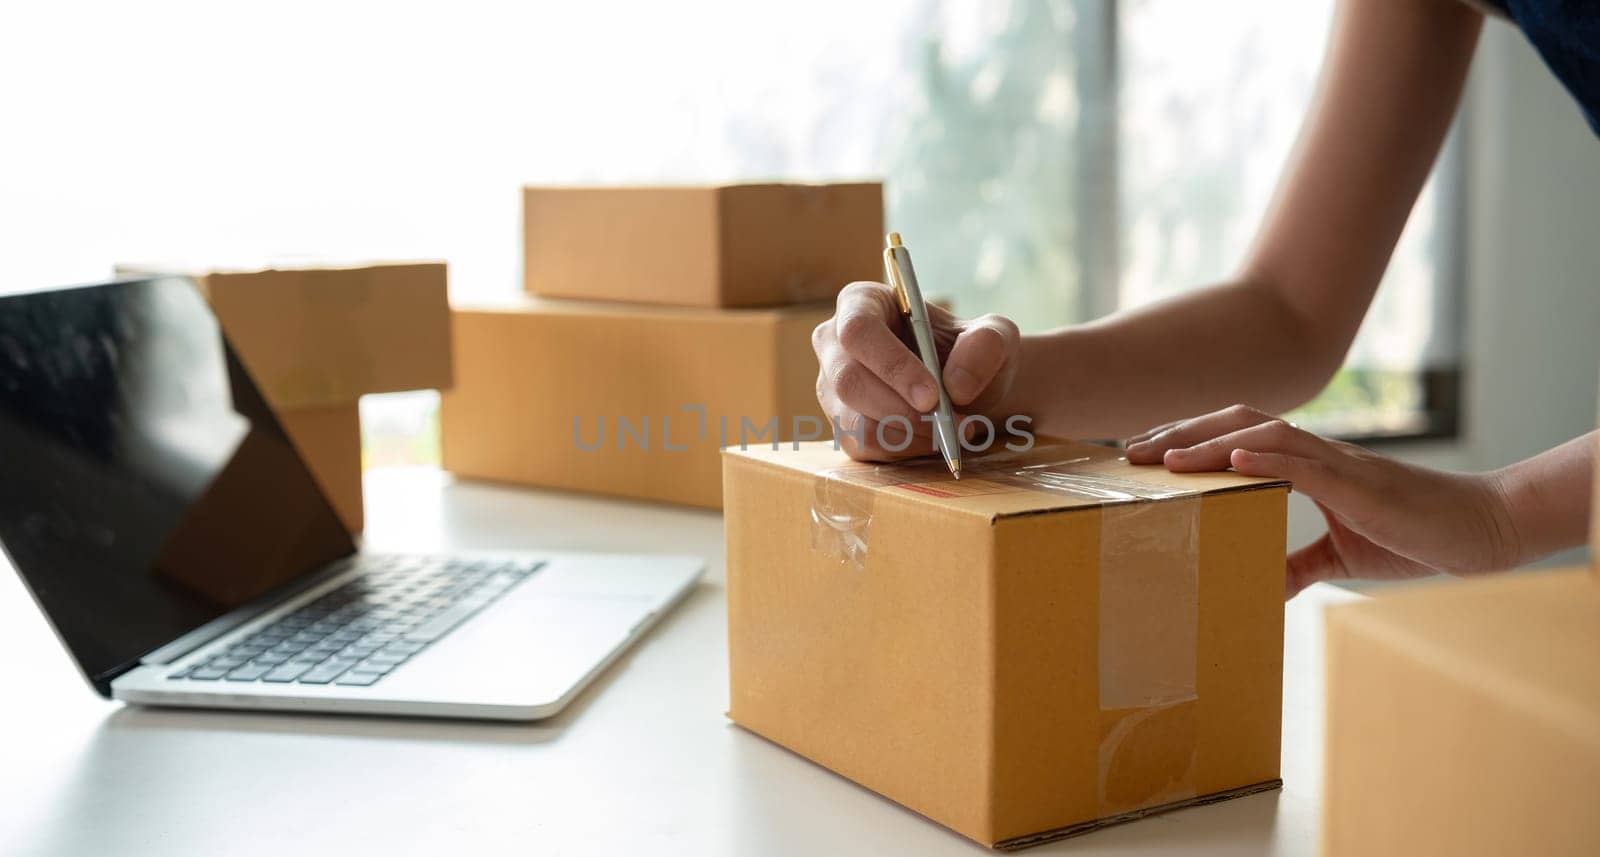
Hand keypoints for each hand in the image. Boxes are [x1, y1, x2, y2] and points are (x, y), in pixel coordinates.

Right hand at [812, 281, 1021, 460]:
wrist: (967, 388)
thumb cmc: (971, 351)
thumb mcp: (995, 337)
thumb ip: (985, 346)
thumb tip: (956, 385)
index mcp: (862, 302)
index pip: (859, 330)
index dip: (891, 364)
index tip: (932, 395)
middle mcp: (835, 343)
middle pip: (848, 380)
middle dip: (901, 409)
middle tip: (949, 423)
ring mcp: (832, 386)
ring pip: (854, 420)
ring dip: (909, 433)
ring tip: (952, 429)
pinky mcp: (841, 424)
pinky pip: (863, 446)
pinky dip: (904, 449)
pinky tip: (932, 438)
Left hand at [1124, 405, 1521, 597]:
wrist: (1477, 530)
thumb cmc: (1412, 535)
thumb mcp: (1341, 555)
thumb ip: (1301, 563)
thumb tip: (1265, 587)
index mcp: (1307, 465)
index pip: (1237, 437)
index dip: (1189, 439)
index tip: (1144, 455)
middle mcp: (1315, 453)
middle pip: (1236, 423)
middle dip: (1181, 433)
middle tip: (1131, 452)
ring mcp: (1337, 462)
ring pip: (1263, 435)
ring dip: (1210, 442)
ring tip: (1165, 456)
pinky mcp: (1359, 483)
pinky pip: (1307, 462)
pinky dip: (1268, 457)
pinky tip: (1234, 459)